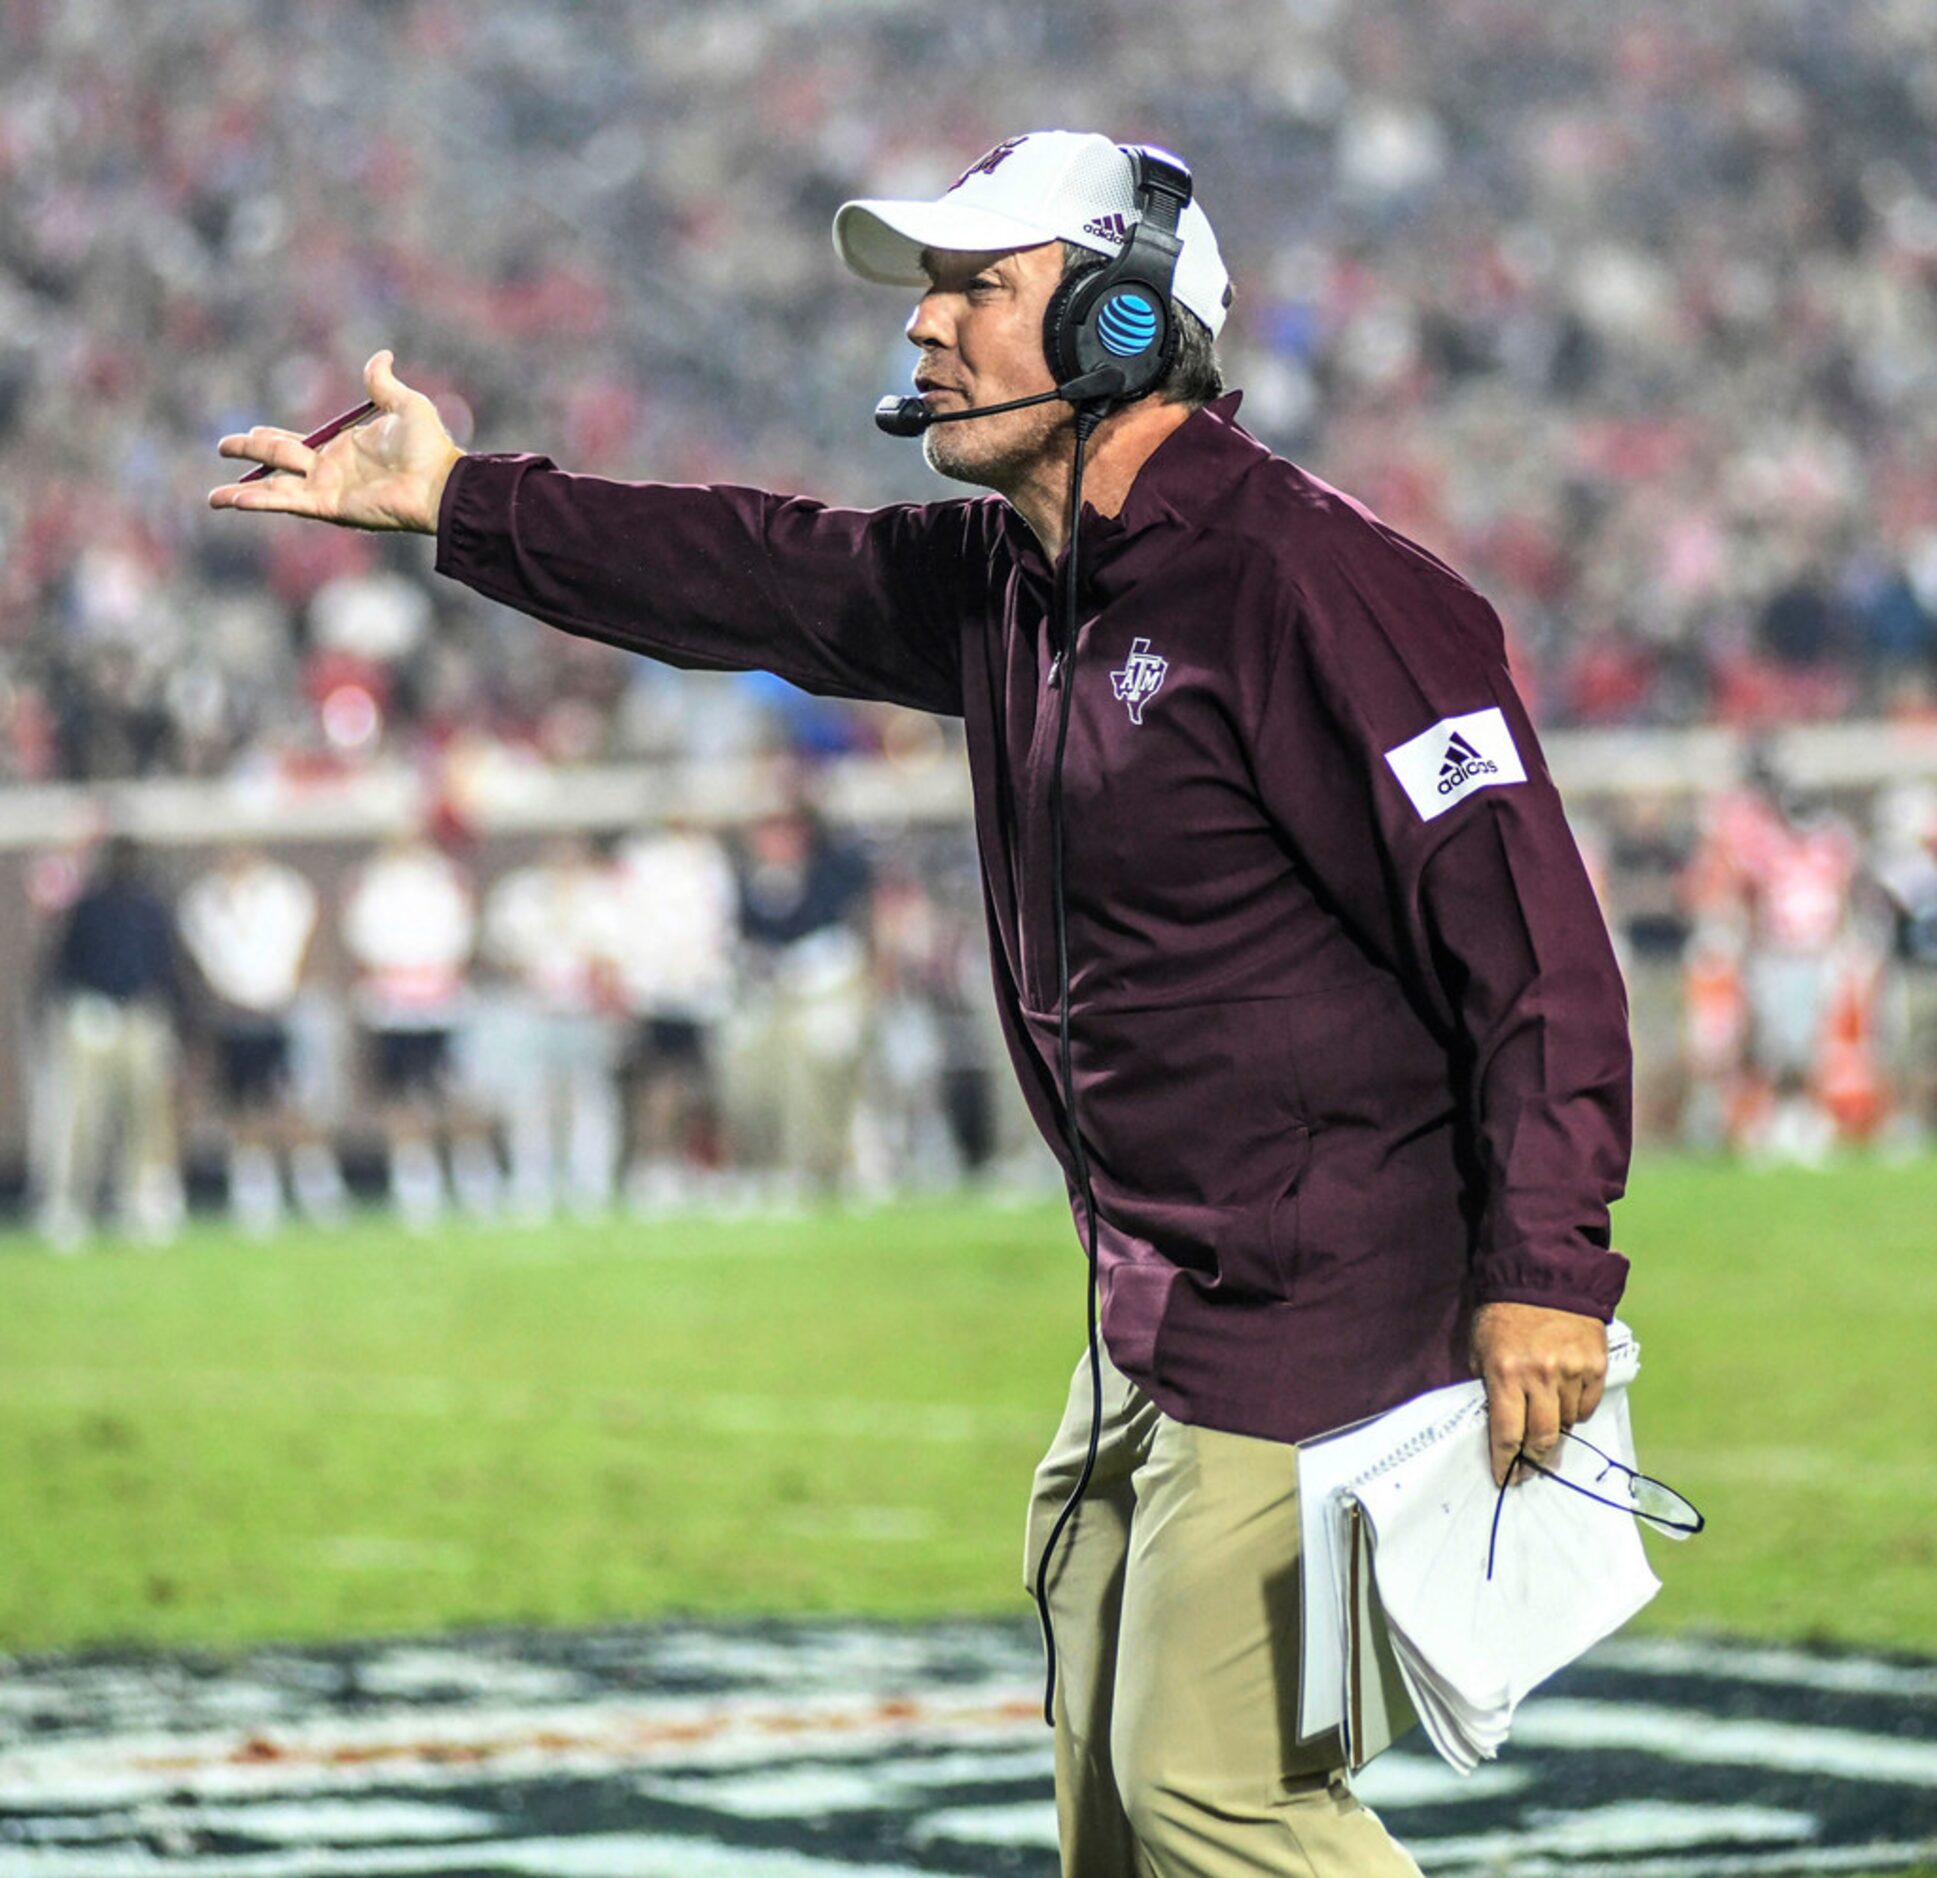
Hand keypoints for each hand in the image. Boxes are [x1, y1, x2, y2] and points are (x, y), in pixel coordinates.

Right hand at [208, 351, 462, 533]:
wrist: (441, 483)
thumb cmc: (430, 448)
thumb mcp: (406, 405)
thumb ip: (383, 383)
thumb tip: (381, 355)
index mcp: (344, 449)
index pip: (298, 443)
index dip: (272, 437)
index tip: (251, 432)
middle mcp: (331, 472)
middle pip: (279, 460)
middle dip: (249, 452)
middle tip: (222, 447)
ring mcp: (328, 491)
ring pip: (275, 486)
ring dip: (242, 492)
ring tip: (212, 497)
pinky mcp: (329, 507)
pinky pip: (286, 501)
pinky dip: (257, 501)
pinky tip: (230, 500)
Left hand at [1469, 1301, 1607, 1487]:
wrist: (1544, 1277)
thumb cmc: (1503, 1314)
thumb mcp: (1481, 1348)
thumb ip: (1488, 1386)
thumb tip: (1495, 1424)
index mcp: (1505, 1373)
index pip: (1507, 1433)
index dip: (1505, 1462)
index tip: (1503, 1478)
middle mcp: (1540, 1376)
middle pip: (1542, 1438)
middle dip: (1534, 1459)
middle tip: (1529, 1469)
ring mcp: (1571, 1371)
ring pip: (1567, 1424)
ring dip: (1555, 1433)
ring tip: (1546, 1434)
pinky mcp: (1594, 1365)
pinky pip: (1586, 1406)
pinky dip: (1575, 1412)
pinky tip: (1564, 1406)